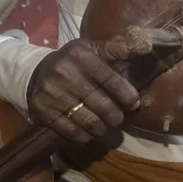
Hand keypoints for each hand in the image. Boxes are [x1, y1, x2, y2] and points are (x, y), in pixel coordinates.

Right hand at [27, 38, 141, 143]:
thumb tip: (146, 46)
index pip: (110, 80)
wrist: (36, 72)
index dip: (126, 95)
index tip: (134, 104)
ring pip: (89, 121)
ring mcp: (52, 93)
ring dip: (102, 128)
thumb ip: (118, 48)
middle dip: (116, 116)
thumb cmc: (73, 62)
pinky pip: (72, 131)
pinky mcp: (42, 110)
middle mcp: (64, 73)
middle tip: (118, 118)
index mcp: (80, 56)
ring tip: (105, 126)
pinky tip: (89, 133)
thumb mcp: (92, 49)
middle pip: (102, 105)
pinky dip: (85, 136)